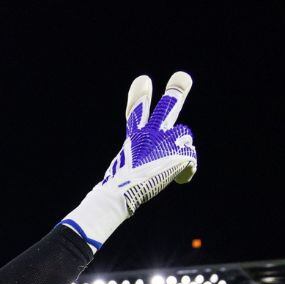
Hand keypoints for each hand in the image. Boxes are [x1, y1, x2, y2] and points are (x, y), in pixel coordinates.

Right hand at [61, 72, 197, 251]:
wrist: (117, 197)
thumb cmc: (111, 195)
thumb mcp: (115, 180)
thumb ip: (118, 179)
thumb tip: (93, 205)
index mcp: (133, 141)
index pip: (135, 114)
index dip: (138, 97)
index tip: (143, 80)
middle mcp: (148, 137)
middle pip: (165, 109)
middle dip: (176, 93)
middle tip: (183, 77)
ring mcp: (163, 145)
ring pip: (184, 135)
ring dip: (183, 147)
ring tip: (177, 162)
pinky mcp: (176, 156)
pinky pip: (191, 160)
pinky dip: (187, 172)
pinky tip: (181, 180)